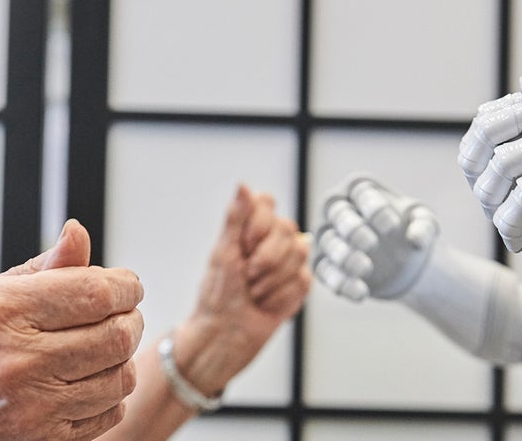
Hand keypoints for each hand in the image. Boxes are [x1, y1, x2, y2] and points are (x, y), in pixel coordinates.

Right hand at [0, 220, 143, 440]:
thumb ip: (43, 267)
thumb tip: (79, 233)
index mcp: (3, 311)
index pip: (97, 294)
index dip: (126, 286)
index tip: (128, 286)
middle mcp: (17, 359)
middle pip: (116, 336)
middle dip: (131, 320)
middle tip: (124, 314)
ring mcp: (31, 405)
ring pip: (119, 378)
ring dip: (123, 358)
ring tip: (105, 346)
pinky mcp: (41, 438)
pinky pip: (107, 413)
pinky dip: (110, 394)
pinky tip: (90, 379)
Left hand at [172, 185, 309, 395]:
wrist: (225, 336)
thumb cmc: (217, 296)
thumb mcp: (223, 254)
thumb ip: (236, 218)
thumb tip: (243, 186)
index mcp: (249, 228)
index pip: (267, 203)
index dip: (258, 225)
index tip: (243, 247)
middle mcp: (271, 241)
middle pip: (287, 228)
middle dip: (264, 259)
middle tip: (247, 276)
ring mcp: (288, 262)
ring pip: (299, 254)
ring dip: (270, 280)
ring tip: (254, 292)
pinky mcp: (299, 285)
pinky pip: (304, 280)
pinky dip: (280, 296)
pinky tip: (266, 304)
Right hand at [312, 174, 439, 300]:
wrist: (396, 258)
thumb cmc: (405, 228)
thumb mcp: (423, 223)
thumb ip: (424, 227)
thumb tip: (416, 241)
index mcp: (359, 188)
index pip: (360, 192)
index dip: (374, 209)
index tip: (393, 228)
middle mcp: (336, 207)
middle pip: (335, 211)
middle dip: (352, 228)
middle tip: (372, 244)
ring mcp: (326, 235)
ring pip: (328, 242)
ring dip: (344, 256)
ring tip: (366, 269)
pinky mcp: (323, 263)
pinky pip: (325, 272)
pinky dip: (341, 283)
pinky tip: (361, 294)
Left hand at [460, 70, 521, 252]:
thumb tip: (500, 162)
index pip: (491, 115)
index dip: (477, 154)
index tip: (486, 186)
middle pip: (487, 133)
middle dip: (480, 176)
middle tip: (492, 205)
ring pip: (502, 164)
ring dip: (495, 204)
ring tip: (511, 225)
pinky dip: (512, 223)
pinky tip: (520, 240)